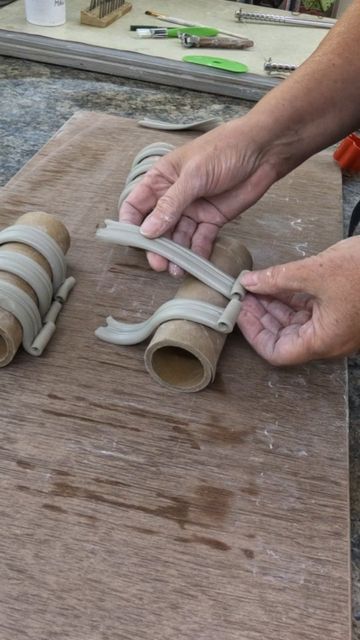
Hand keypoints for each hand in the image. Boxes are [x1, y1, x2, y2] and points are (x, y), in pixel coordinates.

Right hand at [119, 116, 280, 274]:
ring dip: (176, 254)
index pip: (135, 205)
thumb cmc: (224, 150)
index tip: (133, 242)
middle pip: (156, 227)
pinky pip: (200, 240)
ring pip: (178, 237)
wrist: (263, 151)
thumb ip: (171, 204)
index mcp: (161, 179)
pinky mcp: (212, 219)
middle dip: (156, 246)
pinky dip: (198, 252)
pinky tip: (196, 264)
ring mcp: (192, 209)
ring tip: (176, 269)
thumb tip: (147, 231)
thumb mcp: (193, 176)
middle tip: (159, 263)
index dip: (131, 224)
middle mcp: (173, 196)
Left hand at [237, 237, 359, 364]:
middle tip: (243, 295)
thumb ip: (278, 279)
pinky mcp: (340, 310)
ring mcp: (335, 325)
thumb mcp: (316, 272)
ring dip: (273, 305)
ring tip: (255, 285)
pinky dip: (289, 298)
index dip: (254, 334)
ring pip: (294, 322)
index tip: (240, 313)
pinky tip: (275, 282)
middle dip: (260, 316)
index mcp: (324, 340)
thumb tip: (250, 282)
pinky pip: (308, 310)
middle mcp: (328, 339)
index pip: (277, 353)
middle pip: (283, 337)